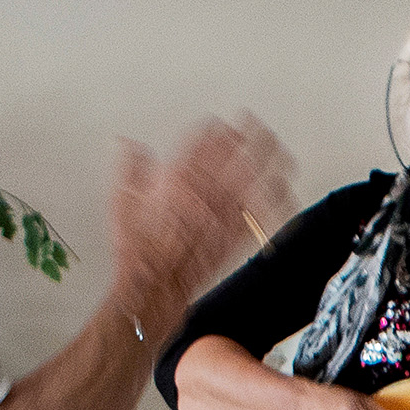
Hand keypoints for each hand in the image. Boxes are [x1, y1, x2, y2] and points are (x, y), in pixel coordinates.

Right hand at [110, 115, 290, 334]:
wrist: (155, 285)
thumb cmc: (140, 250)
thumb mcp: (123, 201)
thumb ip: (132, 168)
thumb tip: (130, 145)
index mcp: (180, 176)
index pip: (206, 139)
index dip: (218, 128)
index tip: (223, 125)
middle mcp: (207, 189)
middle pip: (240, 150)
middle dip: (251, 133)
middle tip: (255, 124)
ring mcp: (226, 211)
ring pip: (258, 174)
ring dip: (271, 158)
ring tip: (278, 148)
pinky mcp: (238, 233)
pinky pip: (267, 210)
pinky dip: (279, 198)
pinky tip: (286, 189)